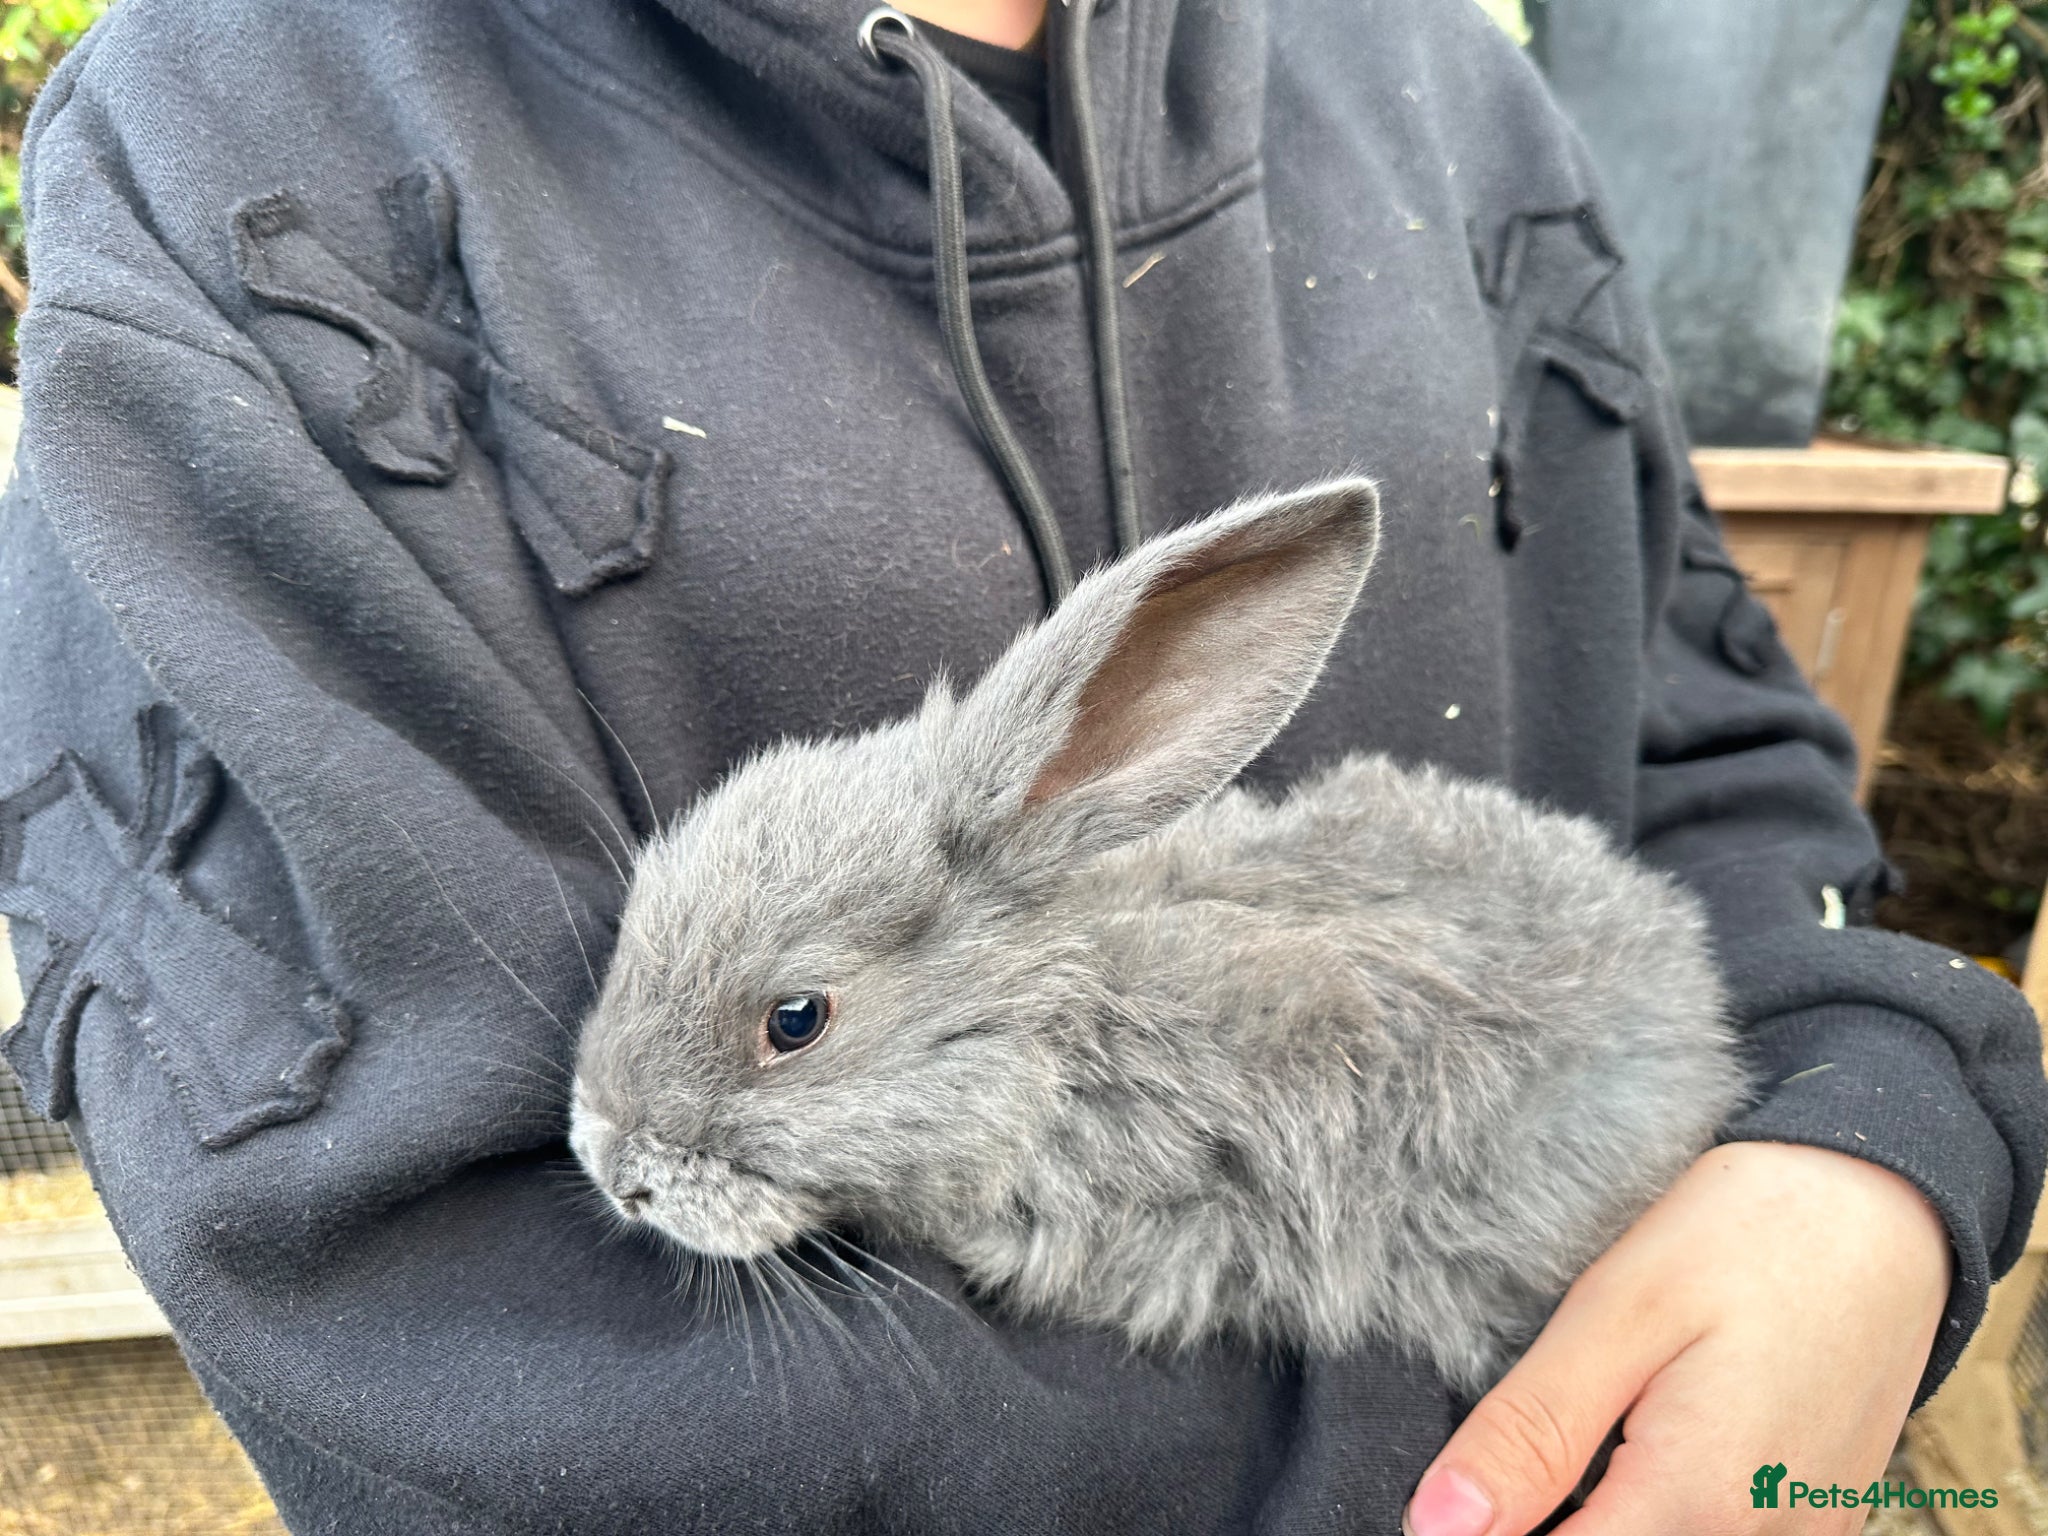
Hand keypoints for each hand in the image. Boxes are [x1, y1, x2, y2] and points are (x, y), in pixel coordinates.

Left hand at [1402, 1141, 1953, 1534]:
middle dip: (1545, 1514)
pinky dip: (1656, 1507)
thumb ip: (1530, 1432)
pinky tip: (1633, 1441)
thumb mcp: (1618, 1311)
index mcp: (1694, 1501)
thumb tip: (1435, 1526)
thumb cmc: (1750, 1235)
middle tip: (1521, 1442)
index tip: (1463, 1491)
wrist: (1887, 1206)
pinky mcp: (1811, 1524)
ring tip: (1581, 1430)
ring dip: (1599, 1509)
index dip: (1486, 1535)